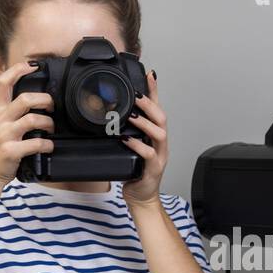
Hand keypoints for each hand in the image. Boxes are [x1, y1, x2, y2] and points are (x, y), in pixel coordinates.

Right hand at [0, 61, 55, 185]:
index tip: (32, 65)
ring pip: (33, 120)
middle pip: (25, 99)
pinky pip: (35, 143)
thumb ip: (11, 112)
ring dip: (48, 123)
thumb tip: (34, 101)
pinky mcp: (11, 151)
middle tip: (52, 106)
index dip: (18, 70)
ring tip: (51, 128)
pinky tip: (48, 146)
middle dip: (45, 100)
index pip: (4, 82)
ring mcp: (5, 135)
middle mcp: (1, 119)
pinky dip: (47, 144)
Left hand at [120, 70, 167, 206]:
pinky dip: (136, 145)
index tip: (149, 74)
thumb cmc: (135, 172)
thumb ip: (125, 132)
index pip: (157, 109)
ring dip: (145, 122)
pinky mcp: (153, 169)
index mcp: (155, 136)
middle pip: (162, 118)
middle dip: (150, 104)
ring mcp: (159, 156)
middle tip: (135, 95)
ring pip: (159, 133)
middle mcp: (160, 144)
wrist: (141, 198)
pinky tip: (125, 139)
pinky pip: (148, 154)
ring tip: (131, 115)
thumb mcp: (130, 147)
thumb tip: (111, 116)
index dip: (154, 92)